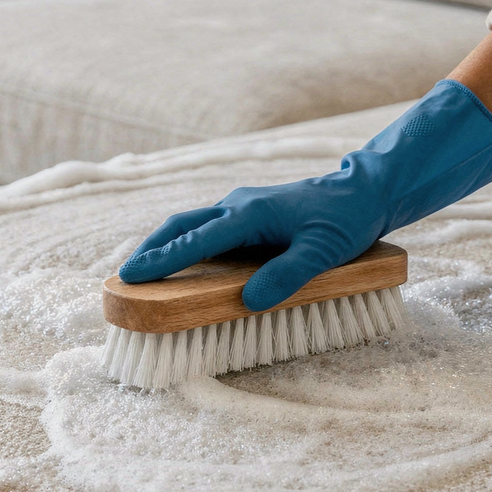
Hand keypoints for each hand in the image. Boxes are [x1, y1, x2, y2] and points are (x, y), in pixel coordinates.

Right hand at [119, 80, 491, 311]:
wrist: (366, 191)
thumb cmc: (347, 221)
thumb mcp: (324, 252)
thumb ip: (288, 275)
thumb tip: (251, 300)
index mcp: (251, 214)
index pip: (196, 239)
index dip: (163, 260)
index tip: (131, 277)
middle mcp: (239, 206)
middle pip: (182, 225)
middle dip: (151, 250)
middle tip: (125, 278)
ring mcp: (243, 208)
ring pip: (193, 224)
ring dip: (166, 246)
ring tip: (145, 274)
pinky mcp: (250, 215)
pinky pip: (210, 229)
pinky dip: (188, 244)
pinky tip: (185, 263)